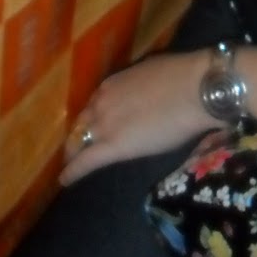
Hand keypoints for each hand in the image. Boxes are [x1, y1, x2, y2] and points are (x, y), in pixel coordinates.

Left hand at [61, 51, 208, 185]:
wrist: (192, 90)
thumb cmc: (181, 78)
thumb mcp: (151, 75)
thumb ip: (139, 89)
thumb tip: (144, 97)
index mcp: (112, 85)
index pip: (94, 104)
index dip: (92, 117)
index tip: (93, 125)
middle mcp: (101, 102)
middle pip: (82, 122)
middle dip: (77, 136)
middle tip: (74, 148)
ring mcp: (104, 124)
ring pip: (79, 141)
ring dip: (74, 154)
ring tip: (70, 165)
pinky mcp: (111, 147)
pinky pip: (85, 162)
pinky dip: (73, 172)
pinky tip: (64, 181)